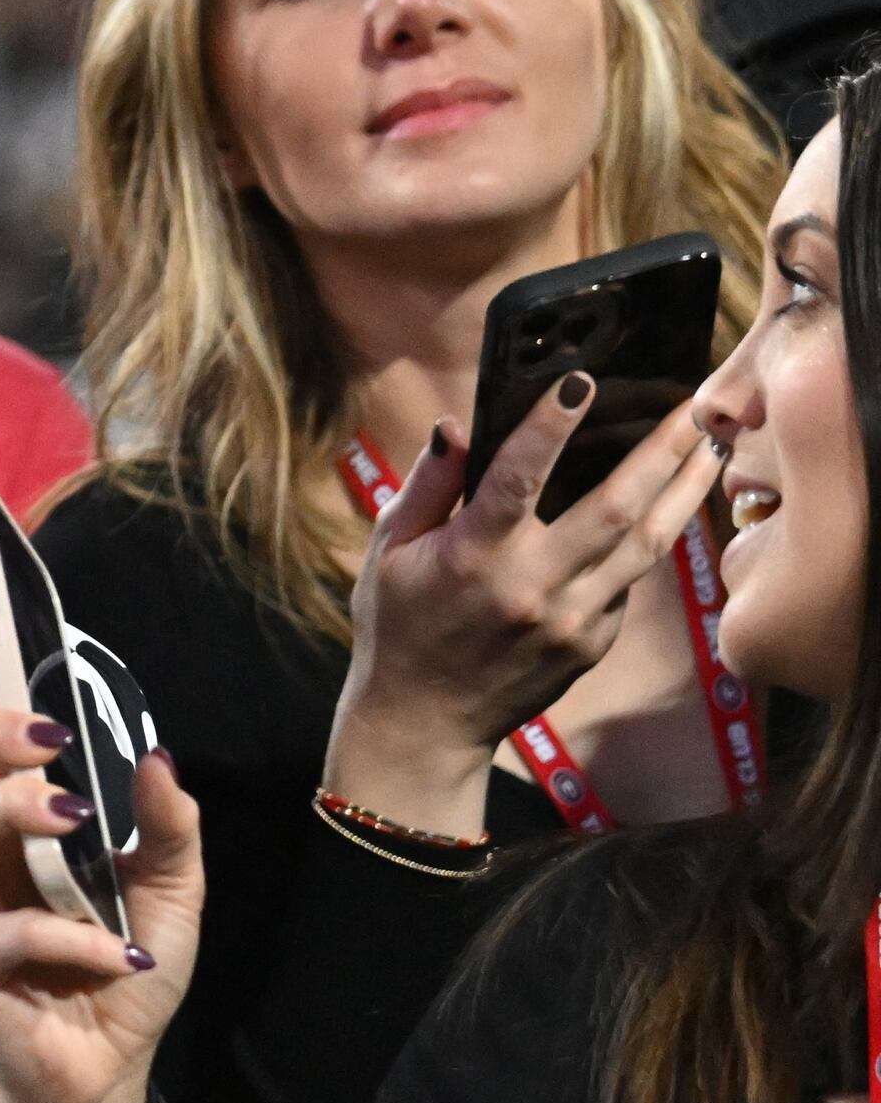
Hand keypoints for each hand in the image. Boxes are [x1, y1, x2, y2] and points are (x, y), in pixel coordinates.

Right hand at [0, 588, 198, 1102]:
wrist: (108, 1075)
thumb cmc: (124, 972)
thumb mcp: (172, 894)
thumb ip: (169, 829)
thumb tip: (156, 756)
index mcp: (17, 822)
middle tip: (46, 732)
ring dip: (18, 810)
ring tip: (73, 816)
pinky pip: (5, 930)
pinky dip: (68, 936)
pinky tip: (114, 952)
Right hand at [328, 379, 723, 832]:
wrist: (425, 721)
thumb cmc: (398, 624)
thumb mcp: (389, 549)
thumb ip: (428, 486)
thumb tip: (457, 427)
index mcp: (471, 558)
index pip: (516, 479)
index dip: (547, 428)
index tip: (580, 382)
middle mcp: (530, 589)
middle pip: (613, 509)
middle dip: (661, 453)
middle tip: (694, 409)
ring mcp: (572, 621)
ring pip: (646, 545)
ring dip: (685, 491)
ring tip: (712, 447)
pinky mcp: (594, 643)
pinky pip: (630, 582)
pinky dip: (648, 540)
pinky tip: (664, 507)